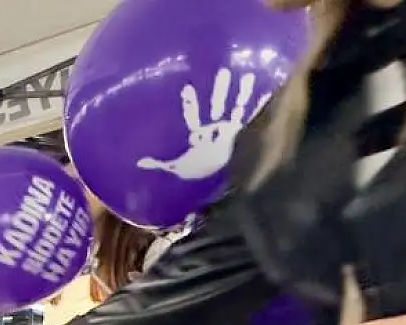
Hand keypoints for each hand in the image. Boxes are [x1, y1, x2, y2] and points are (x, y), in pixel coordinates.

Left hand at [135, 68, 268, 180]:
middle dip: (220, 90)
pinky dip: (259, 103)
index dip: (191, 102)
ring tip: (247, 74)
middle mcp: (212, 124)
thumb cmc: (188, 167)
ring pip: (235, 105)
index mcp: (196, 131)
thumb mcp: (173, 166)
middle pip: (216, 103)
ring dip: (240, 91)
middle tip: (224, 70)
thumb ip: (157, 164)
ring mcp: (227, 125)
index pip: (192, 114)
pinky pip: (251, 115)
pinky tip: (266, 89)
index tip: (187, 87)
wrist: (206, 172)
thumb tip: (138, 163)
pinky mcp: (240, 130)